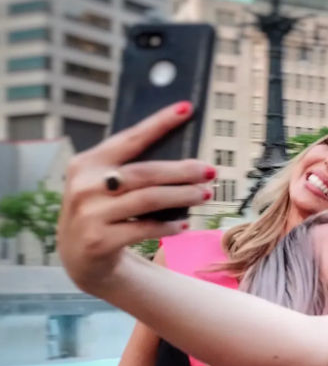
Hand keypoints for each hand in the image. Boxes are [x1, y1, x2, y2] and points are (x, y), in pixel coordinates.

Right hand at [58, 101, 213, 292]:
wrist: (78, 257)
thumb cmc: (102, 211)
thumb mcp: (104, 185)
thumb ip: (132, 169)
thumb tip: (183, 155)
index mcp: (87, 163)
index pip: (130, 138)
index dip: (159, 123)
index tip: (186, 108)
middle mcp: (85, 186)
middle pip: (145, 172)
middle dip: (182, 171)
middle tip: (210, 171)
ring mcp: (90, 214)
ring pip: (149, 199)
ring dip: (183, 196)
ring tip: (205, 194)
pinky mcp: (100, 241)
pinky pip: (145, 229)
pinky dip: (169, 226)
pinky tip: (185, 224)